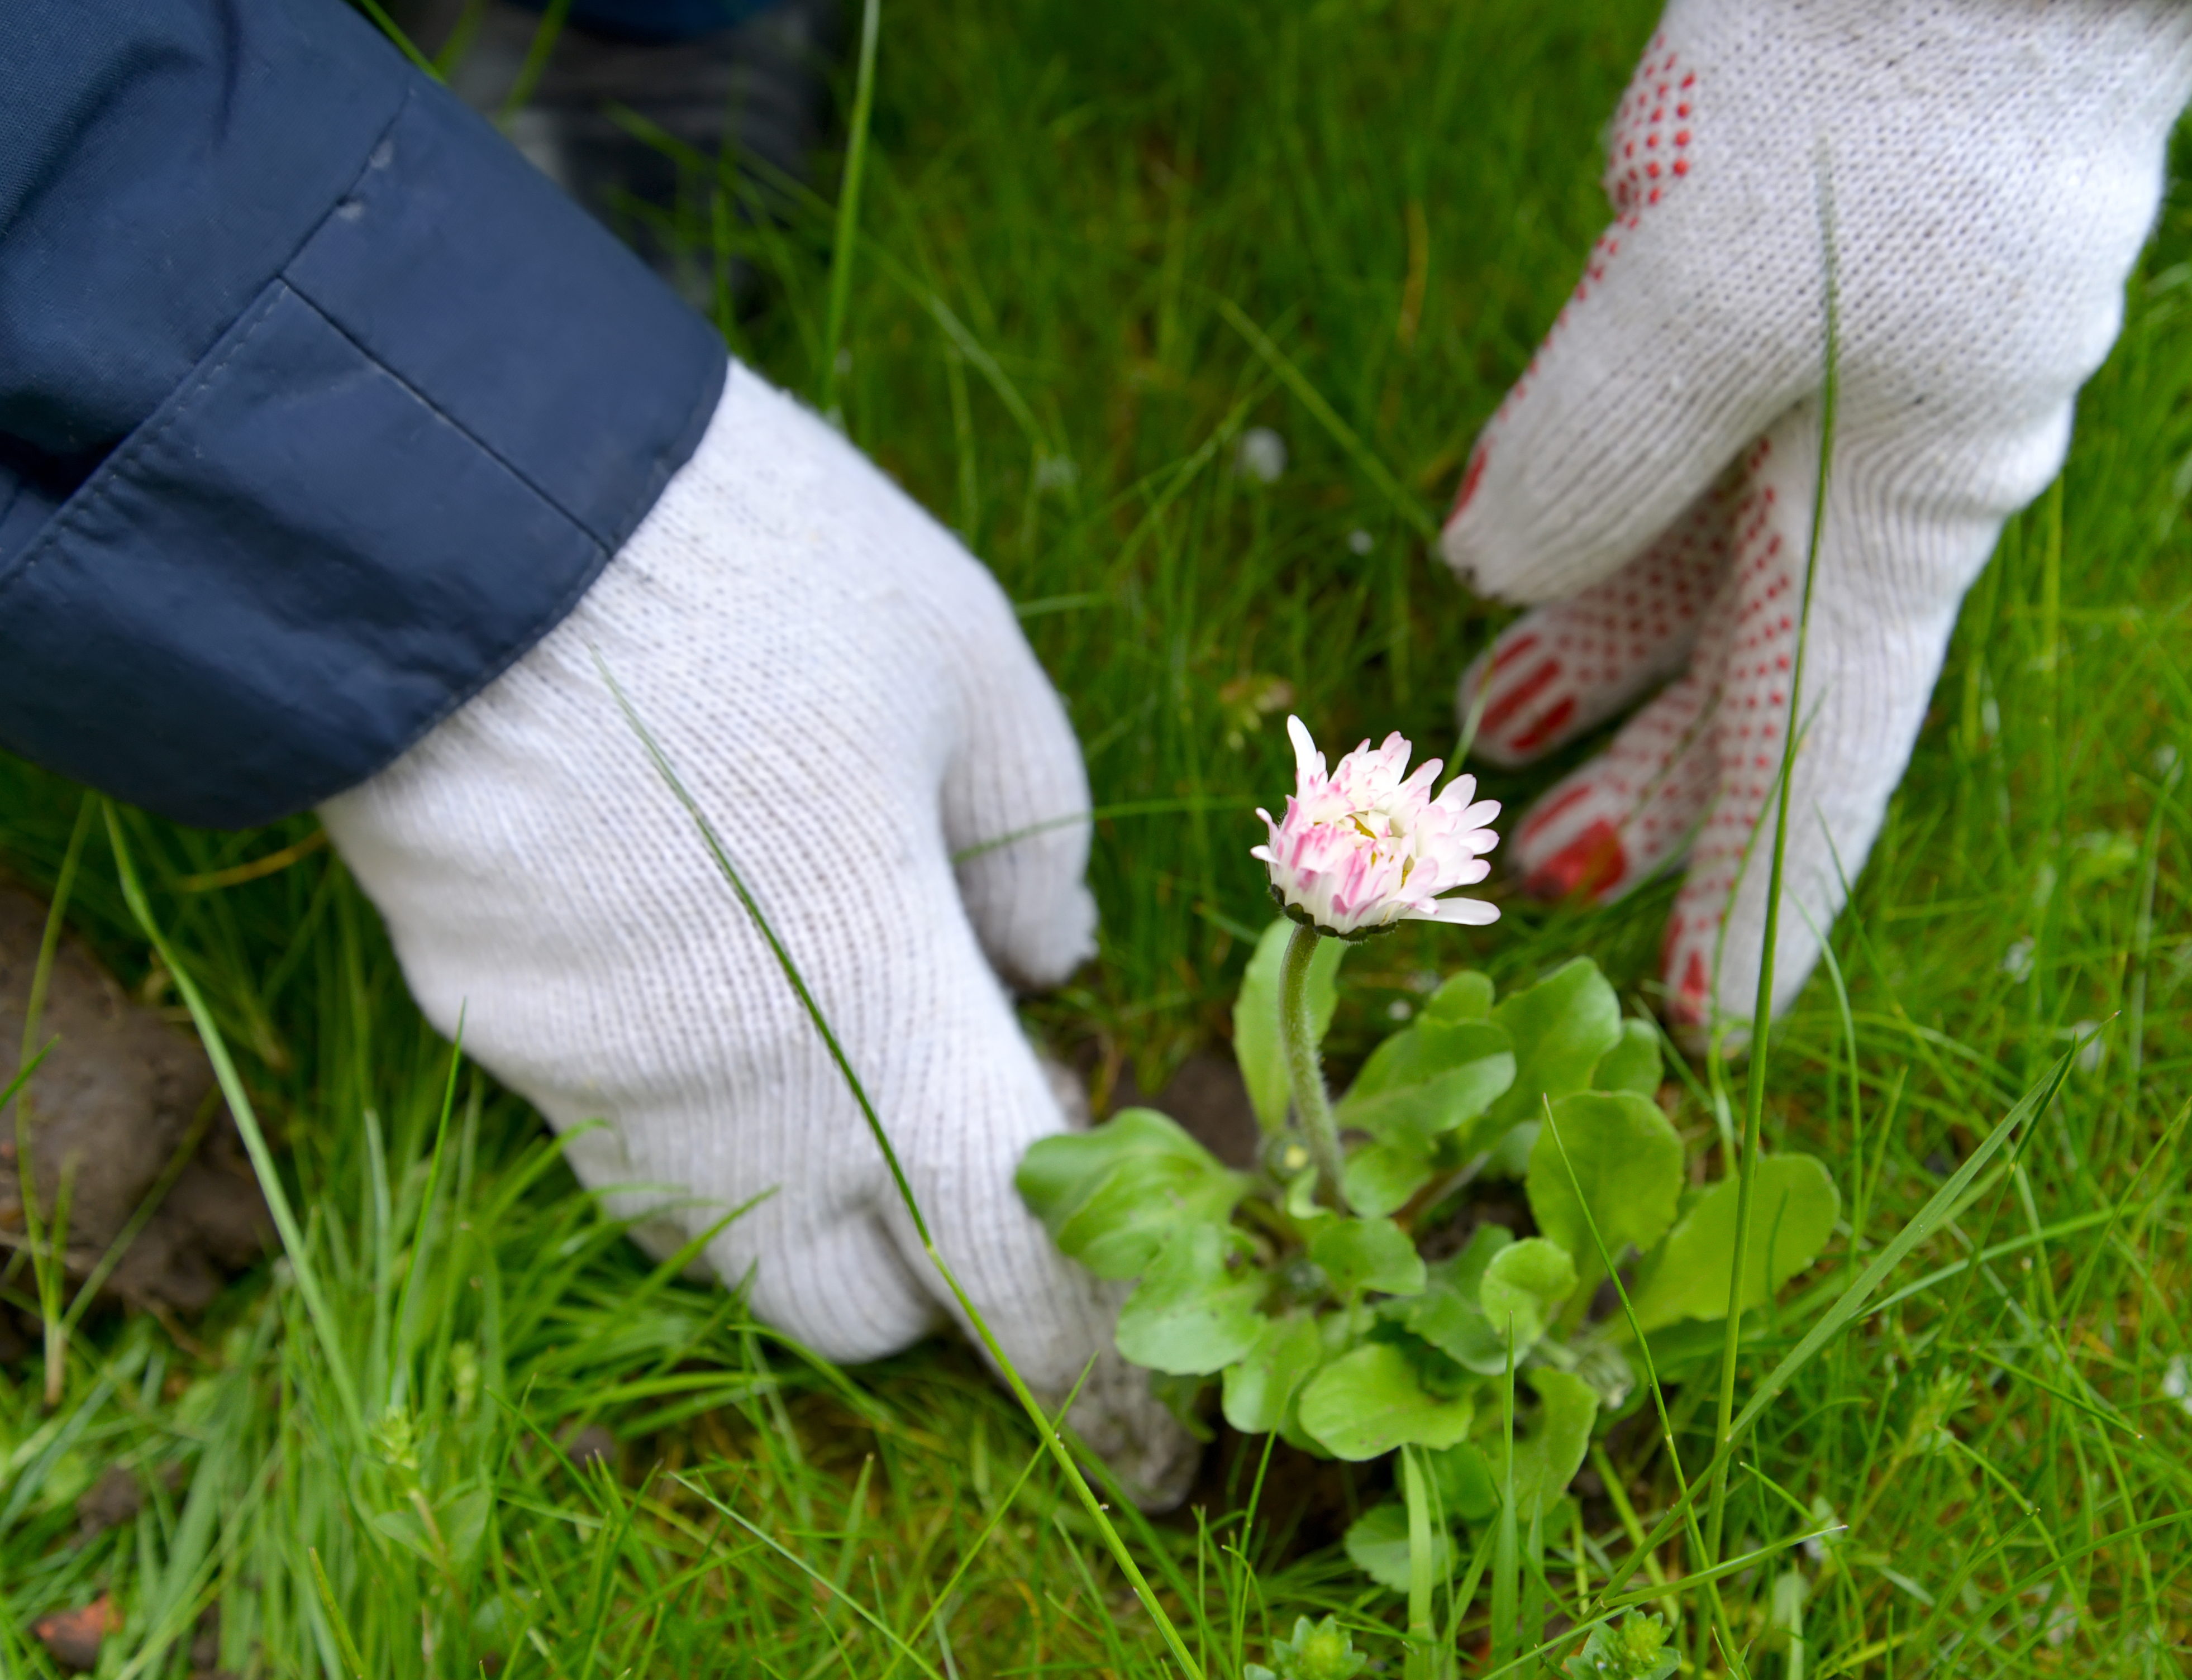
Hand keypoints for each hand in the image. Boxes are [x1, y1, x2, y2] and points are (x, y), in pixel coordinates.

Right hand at [321, 363, 1195, 1506]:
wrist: (462, 514)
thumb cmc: (765, 580)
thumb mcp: (973, 667)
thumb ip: (1040, 841)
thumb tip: (1048, 966)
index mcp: (890, 1029)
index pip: (1013, 1272)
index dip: (1088, 1370)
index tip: (1142, 1434)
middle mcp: (732, 1106)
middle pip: (850, 1307)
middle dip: (929, 1279)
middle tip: (968, 1149)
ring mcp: (587, 1080)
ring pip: (718, 1231)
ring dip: (800, 1192)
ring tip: (831, 1036)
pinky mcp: (482, 1024)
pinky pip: (612, 1122)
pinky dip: (688, 1096)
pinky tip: (701, 964)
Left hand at [1443, 0, 2191, 1046]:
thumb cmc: (1883, 110)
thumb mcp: (1705, 301)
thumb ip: (1597, 457)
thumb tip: (1494, 575)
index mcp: (1897, 513)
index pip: (1821, 752)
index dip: (1761, 893)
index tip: (1714, 1016)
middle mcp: (1868, 468)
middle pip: (1750, 670)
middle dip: (1653, 783)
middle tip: (1541, 876)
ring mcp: (1818, 381)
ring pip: (1693, 559)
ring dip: (1591, 650)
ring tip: (1483, 721)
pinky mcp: (1761, 291)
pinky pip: (1666, 441)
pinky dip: (1584, 508)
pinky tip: (1498, 546)